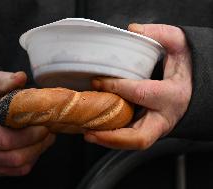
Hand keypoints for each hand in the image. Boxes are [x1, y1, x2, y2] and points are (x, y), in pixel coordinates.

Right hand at [0, 70, 54, 175]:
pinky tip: (34, 146)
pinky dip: (29, 160)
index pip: (4, 139)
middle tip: (49, 130)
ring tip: (45, 137)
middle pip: (13, 157)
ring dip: (36, 153)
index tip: (43, 125)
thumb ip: (1, 80)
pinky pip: (14, 171)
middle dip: (37, 145)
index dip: (28, 135)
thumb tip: (20, 77)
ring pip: (16, 166)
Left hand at [84, 24, 191, 149]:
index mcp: (172, 95)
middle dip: (113, 136)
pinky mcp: (150, 130)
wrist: (192, 90)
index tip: (96, 81)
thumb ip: (161, 34)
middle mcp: (164, 117)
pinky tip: (97, 131)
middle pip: (140, 136)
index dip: (116, 87)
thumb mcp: (179, 47)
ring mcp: (157, 127)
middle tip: (90, 131)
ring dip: (110, 141)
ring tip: (88, 134)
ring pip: (134, 143)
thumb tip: (133, 30)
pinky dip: (113, 138)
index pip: (140, 93)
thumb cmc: (184, 70)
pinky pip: (131, 139)